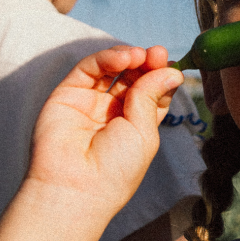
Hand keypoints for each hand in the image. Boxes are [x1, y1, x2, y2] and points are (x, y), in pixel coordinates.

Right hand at [26, 44, 182, 219]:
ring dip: (128, 57)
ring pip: (110, 69)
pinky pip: (88, 69)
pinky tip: (123, 59)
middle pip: (133, 77)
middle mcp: (112, 112)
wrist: (76, 186)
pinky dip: (107, 58)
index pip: (152, 92)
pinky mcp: (68, 94)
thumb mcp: (144, 132)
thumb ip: (151, 97)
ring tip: (140, 55)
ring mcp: (89, 102)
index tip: (171, 65)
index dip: (161, 77)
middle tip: (158, 54)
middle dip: (147, 63)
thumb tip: (171, 70)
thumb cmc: (115, 169)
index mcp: (135, 126)